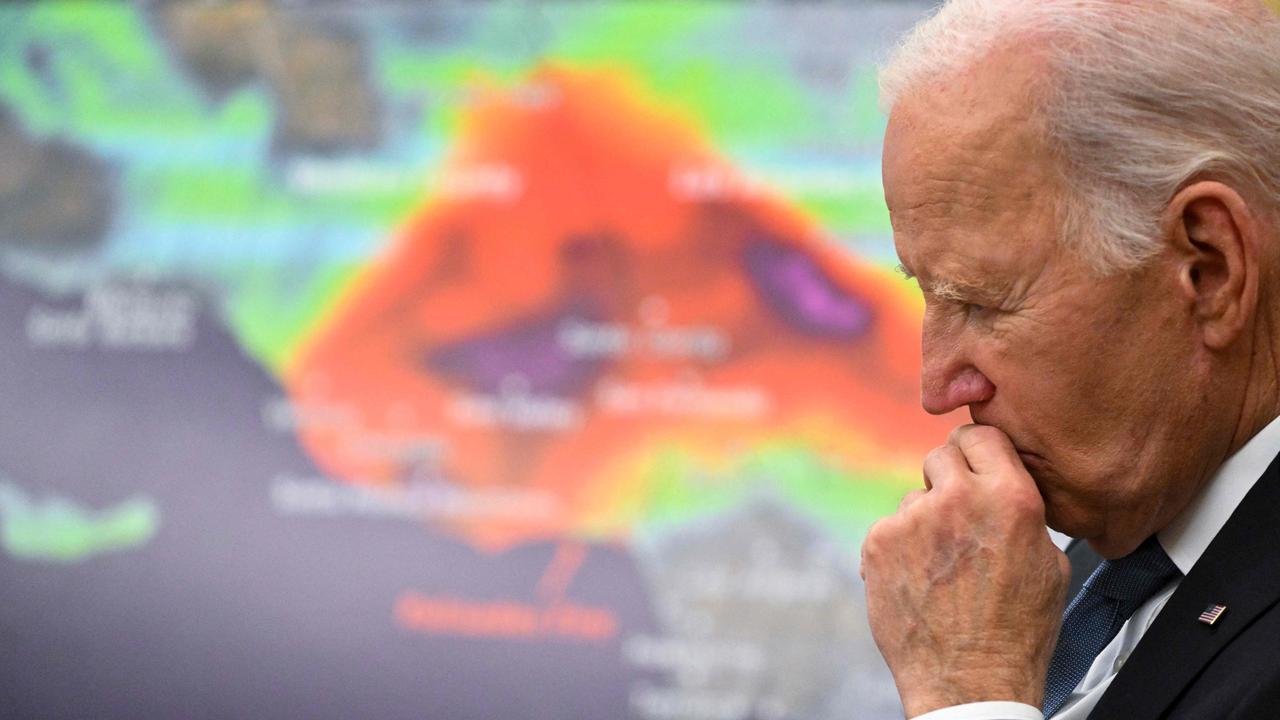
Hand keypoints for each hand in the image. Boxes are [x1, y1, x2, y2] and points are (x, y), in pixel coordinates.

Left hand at [861, 424, 1069, 716]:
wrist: (970, 681)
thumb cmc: (1016, 630)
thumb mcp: (1049, 562)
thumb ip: (1021, 510)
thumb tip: (1004, 483)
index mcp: (1010, 497)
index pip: (982, 435)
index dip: (978, 449)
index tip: (974, 459)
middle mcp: (958, 499)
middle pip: (942, 454)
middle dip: (949, 478)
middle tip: (957, 515)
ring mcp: (913, 519)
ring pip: (914, 497)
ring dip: (925, 520)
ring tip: (944, 567)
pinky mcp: (878, 542)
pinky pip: (890, 527)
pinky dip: (900, 548)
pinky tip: (920, 580)